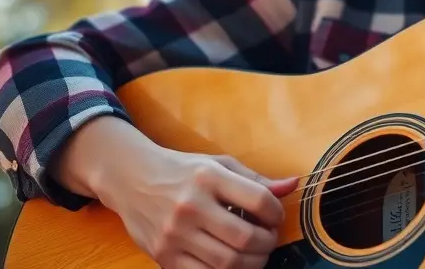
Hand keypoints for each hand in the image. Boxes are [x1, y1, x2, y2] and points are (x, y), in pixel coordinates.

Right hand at [100, 145, 298, 267]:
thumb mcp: (219, 165)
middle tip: (268, 240)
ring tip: (254, 254)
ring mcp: (175, 234)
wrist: (131, 178)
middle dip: (267, 244)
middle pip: (245, 238)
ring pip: (227, 263)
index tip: (275, 216)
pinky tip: (231, 263)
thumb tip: (293, 185)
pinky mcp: (163, 256)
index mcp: (209, 178)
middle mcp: (191, 206)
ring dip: (252, 263)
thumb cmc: (182, 171)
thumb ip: (256, 179)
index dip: (276, 213)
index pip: (258, 200)